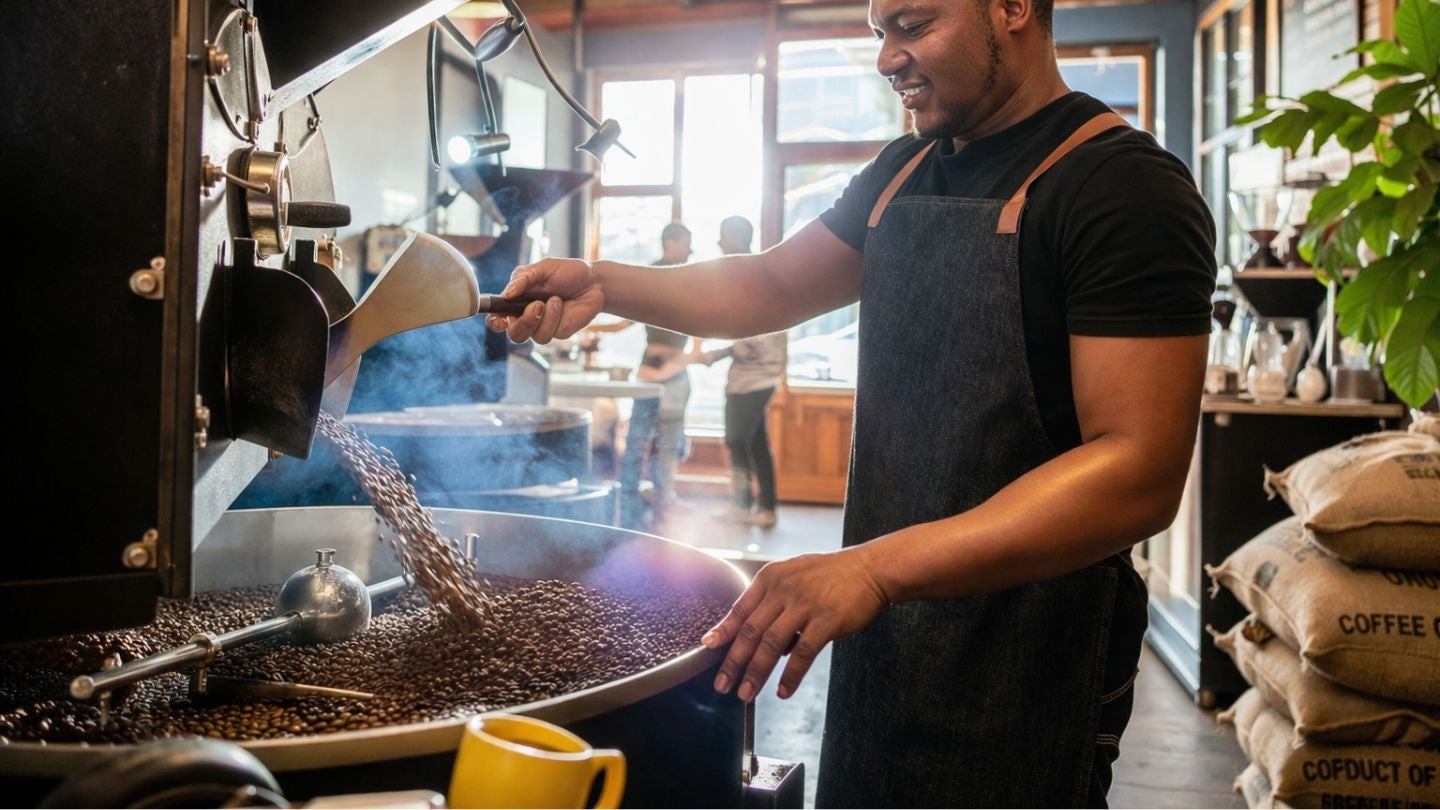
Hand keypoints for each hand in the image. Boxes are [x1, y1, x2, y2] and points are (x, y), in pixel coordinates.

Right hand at [487, 258, 604, 343]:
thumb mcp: (543, 268)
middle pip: (515, 334)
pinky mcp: (559, 332)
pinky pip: (552, 333)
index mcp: (517, 300)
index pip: (498, 317)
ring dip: (546, 317)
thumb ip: (523, 278)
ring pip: (535, 336)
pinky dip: (557, 316)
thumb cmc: (567, 272)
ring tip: (556, 299)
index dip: (495, 322)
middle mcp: (527, 316)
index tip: (500, 320)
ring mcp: (544, 325)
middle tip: (536, 306)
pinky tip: (562, 304)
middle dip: (524, 323)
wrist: (594, 281)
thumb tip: (507, 293)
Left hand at [701, 547, 887, 701]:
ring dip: (756, 673)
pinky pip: (802, 654)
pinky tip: (782, 691)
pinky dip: (790, 675)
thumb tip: (764, 646)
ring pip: (771, 645)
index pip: (741, 608)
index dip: (723, 631)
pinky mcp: (826, 621)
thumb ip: (776, 605)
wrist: (870, 569)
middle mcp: (783, 590)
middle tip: (722, 685)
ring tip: (746, 694)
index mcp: (772, 578)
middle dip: (733, 662)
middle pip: (751, 631)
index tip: (707, 648)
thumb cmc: (832, 576)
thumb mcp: (795, 577)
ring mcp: (804, 605)